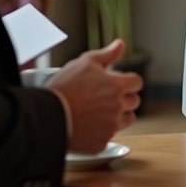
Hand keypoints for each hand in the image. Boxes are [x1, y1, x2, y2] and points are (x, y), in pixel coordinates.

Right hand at [47, 39, 142, 153]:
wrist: (48, 115)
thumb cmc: (65, 87)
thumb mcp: (85, 62)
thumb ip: (107, 54)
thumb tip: (121, 44)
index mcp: (117, 86)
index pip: (137, 82)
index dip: (128, 81)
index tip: (118, 83)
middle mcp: (118, 107)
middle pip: (134, 101)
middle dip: (123, 97)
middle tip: (105, 97)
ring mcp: (111, 126)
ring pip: (127, 120)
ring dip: (119, 115)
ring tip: (99, 111)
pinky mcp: (102, 142)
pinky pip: (110, 135)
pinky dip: (102, 131)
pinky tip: (89, 125)